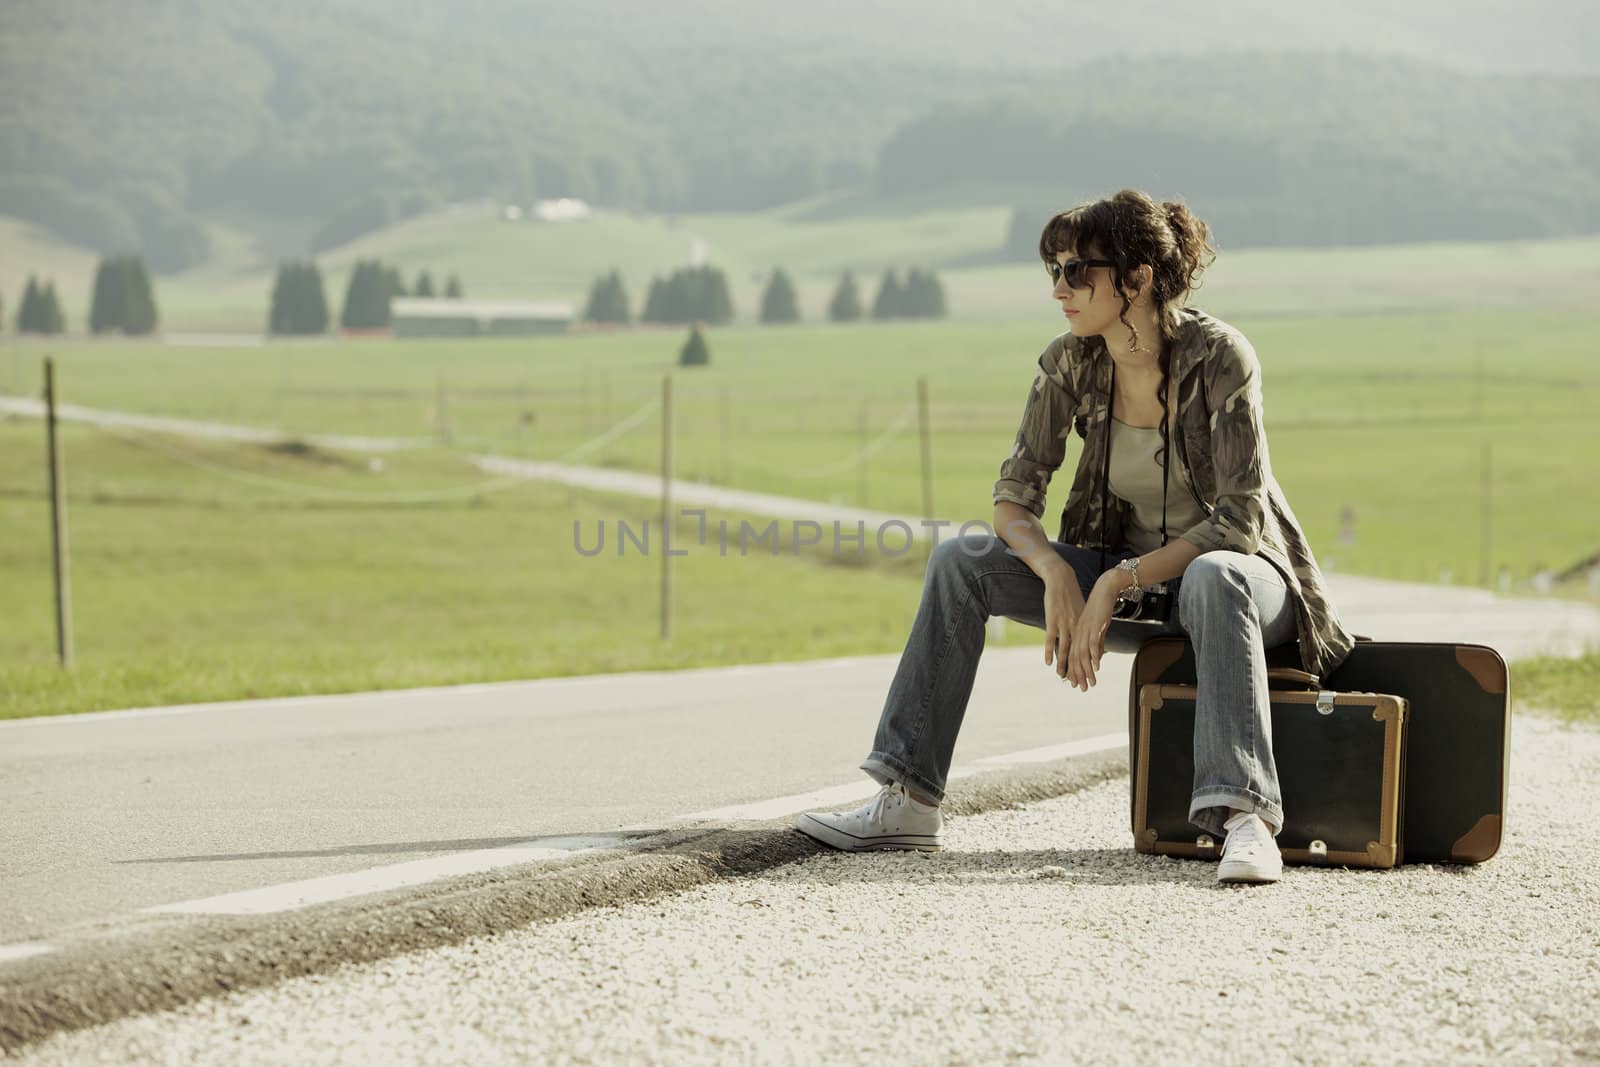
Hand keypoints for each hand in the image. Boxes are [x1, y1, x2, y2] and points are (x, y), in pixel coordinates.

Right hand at [1041, 566, 1085, 679]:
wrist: (1061, 578)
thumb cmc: (1070, 595)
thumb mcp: (1081, 611)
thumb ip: (1084, 625)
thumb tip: (1087, 638)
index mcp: (1084, 626)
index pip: (1086, 651)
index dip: (1087, 667)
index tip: (1089, 680)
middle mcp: (1076, 627)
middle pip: (1078, 653)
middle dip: (1080, 672)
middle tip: (1081, 687)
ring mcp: (1064, 624)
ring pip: (1065, 649)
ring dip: (1065, 665)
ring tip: (1064, 679)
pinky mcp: (1053, 619)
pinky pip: (1051, 639)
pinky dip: (1049, 651)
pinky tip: (1049, 663)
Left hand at [1067, 572, 1122, 690]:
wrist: (1104, 589)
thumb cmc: (1101, 607)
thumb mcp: (1097, 628)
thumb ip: (1097, 642)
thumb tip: (1097, 657)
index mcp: (1076, 633)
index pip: (1072, 655)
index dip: (1072, 670)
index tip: (1074, 684)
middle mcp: (1077, 633)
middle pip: (1075, 657)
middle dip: (1078, 675)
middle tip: (1080, 689)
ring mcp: (1084, 629)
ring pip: (1082, 653)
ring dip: (1086, 670)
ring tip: (1090, 682)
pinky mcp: (1093, 625)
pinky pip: (1092, 642)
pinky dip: (1093, 655)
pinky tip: (1096, 666)